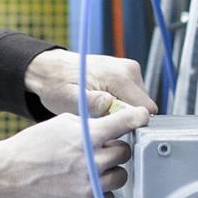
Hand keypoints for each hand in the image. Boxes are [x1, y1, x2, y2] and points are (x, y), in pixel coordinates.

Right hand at [0, 106, 149, 197]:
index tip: (143, 117)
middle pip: (124, 152)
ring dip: (112, 170)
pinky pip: (109, 197)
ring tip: (94, 168)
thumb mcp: (61, 124)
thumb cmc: (33, 147)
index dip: (137, 118)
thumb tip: (109, 127)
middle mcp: (91, 162)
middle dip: (116, 148)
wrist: (10, 175)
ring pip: (121, 177)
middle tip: (102, 148)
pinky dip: (102, 190)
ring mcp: (89, 186)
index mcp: (86, 137)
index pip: (123, 123)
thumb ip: (89, 125)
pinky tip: (86, 183)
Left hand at [24, 49, 157, 116]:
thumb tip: (111, 104)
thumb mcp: (71, 99)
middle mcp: (130, 70)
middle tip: (101, 119)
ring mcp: (129, 71)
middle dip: (125, 117)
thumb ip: (92, 103)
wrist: (52, 70)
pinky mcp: (126, 74)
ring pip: (138, 104)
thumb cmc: (59, 84)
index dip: (131, 123)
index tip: (113, 127)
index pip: (145, 110)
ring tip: (99, 110)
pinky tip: (102, 104)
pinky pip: (131, 98)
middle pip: (143, 108)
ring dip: (122, 111)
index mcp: (121, 76)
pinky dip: (119, 104)